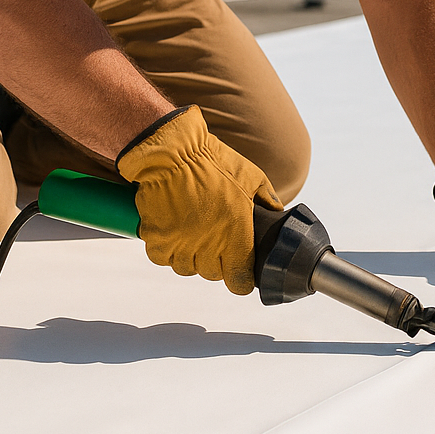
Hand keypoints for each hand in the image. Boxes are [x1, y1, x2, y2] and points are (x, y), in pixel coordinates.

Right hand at [116, 105, 281, 294]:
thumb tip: (276, 211)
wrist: (173, 152)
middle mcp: (208, 245)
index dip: (241, 279)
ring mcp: (181, 245)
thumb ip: (266, 199)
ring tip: (191, 232)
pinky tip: (172, 230)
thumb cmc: (213, 161)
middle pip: (212, 274)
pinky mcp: (157, 240)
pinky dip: (166, 249)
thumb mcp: (251, 176)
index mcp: (235, 234)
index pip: (239, 281)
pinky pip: (162, 258)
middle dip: (215, 261)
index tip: (239, 271)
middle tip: (213, 239)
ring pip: (186, 267)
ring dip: (190, 255)